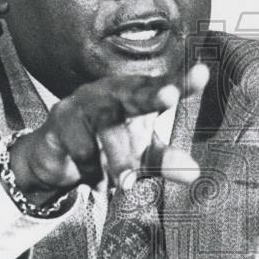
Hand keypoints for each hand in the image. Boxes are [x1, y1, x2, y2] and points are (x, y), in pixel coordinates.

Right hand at [9, 63, 209, 198]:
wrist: (56, 161)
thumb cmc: (106, 148)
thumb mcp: (140, 158)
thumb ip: (166, 162)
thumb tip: (194, 173)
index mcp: (133, 95)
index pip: (160, 87)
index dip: (181, 81)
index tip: (202, 75)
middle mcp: (108, 93)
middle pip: (132, 92)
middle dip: (151, 95)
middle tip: (171, 96)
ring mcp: (82, 104)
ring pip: (105, 123)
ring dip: (118, 155)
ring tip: (127, 182)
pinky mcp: (59, 123)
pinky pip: (79, 146)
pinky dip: (92, 169)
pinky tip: (96, 183)